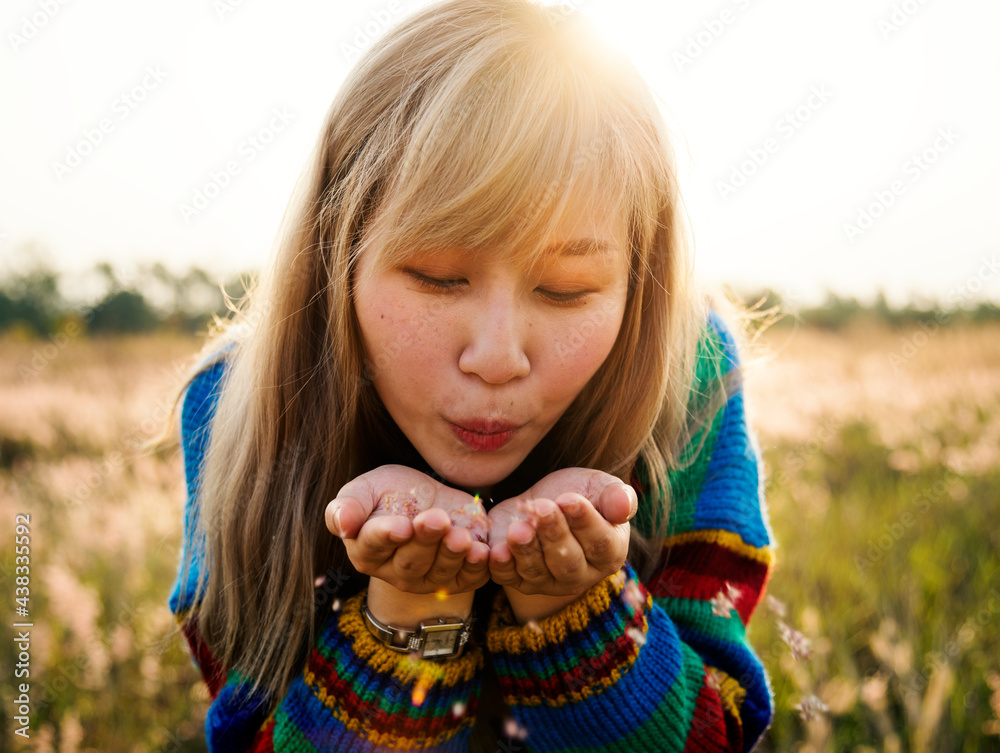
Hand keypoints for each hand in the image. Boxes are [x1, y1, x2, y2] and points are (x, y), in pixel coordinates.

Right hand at [325, 465, 490, 595]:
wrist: (427, 497)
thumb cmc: (389, 493)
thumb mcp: (365, 489)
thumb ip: (348, 505)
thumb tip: (342, 525)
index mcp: (367, 551)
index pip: (373, 547)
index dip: (386, 537)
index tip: (400, 526)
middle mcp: (396, 572)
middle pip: (410, 562)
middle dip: (425, 541)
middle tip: (437, 519)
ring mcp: (428, 578)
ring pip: (440, 572)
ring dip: (452, 555)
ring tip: (461, 536)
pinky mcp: (458, 577)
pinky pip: (469, 579)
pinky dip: (476, 568)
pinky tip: (481, 552)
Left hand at [487, 468, 636, 600]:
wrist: (542, 501)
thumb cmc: (579, 494)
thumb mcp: (599, 487)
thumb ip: (616, 496)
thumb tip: (625, 506)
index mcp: (608, 552)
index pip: (600, 543)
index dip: (585, 522)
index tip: (569, 500)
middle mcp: (580, 574)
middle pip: (567, 562)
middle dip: (554, 534)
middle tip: (542, 507)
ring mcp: (547, 580)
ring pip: (537, 572)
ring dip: (526, 550)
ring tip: (518, 528)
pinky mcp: (517, 578)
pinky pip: (508, 578)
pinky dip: (501, 567)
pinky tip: (495, 552)